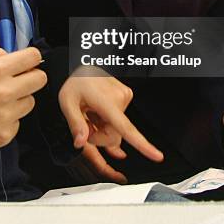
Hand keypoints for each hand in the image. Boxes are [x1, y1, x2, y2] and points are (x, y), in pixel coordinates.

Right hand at [0, 47, 46, 156]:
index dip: (31, 59)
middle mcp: (4, 91)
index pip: (33, 57)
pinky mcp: (5, 134)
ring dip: (19, 100)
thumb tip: (16, 56)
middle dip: (30, 78)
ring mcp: (6, 115)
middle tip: (16, 82)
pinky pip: (18, 121)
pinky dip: (8, 119)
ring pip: (30, 101)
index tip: (27, 63)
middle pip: (40, 79)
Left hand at [58, 66, 162, 182]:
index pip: (126, 128)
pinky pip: (119, 119)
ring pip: (117, 129)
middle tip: (85, 123)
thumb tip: (80, 142)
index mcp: (107, 101)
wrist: (85, 67)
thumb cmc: (77, 81)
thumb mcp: (66, 101)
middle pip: (115, 135)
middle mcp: (121, 98)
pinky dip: (107, 120)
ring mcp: (125, 96)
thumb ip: (75, 123)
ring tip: (92, 111)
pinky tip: (98, 110)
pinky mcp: (126, 96)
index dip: (143, 145)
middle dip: (98, 136)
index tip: (157, 156)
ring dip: (102, 126)